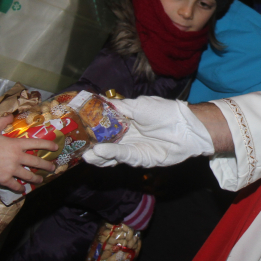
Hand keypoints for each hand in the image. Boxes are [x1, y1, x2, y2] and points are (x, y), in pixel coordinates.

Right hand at [0, 114, 57, 191]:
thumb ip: (2, 122)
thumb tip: (10, 115)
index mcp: (16, 145)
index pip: (36, 143)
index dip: (48, 144)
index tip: (56, 147)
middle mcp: (17, 157)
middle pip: (36, 162)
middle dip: (47, 165)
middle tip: (52, 168)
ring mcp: (12, 169)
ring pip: (29, 175)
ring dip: (36, 178)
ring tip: (41, 179)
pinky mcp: (5, 179)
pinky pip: (15, 185)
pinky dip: (20, 188)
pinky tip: (23, 190)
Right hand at [83, 96, 213, 167]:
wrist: (186, 128)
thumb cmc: (165, 112)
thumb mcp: (139, 104)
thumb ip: (120, 106)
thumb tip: (99, 101)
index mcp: (124, 120)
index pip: (102, 124)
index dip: (89, 126)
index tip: (74, 125)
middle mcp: (125, 136)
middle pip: (102, 141)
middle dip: (88, 144)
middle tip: (75, 144)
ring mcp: (130, 148)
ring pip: (109, 153)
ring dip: (96, 154)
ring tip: (85, 153)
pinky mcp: (138, 159)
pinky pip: (121, 157)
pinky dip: (110, 154)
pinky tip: (99, 151)